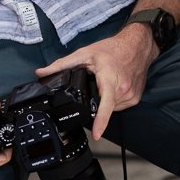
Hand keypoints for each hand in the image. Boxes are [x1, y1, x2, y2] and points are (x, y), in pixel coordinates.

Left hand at [34, 24, 157, 140]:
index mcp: (109, 79)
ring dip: (105, 99)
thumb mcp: (85, 53)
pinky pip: (121, 105)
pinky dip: (114, 99)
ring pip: (112, 108)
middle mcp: (122, 89)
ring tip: (105, 82)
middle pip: (103, 106)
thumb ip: (62, 64)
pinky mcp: (136, 98)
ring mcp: (131, 95)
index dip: (100, 121)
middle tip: (96, 81)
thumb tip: (42, 73)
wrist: (137, 45)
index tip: (97, 135)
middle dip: (95, 98)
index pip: (105, 104)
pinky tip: (114, 86)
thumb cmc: (113, 48)